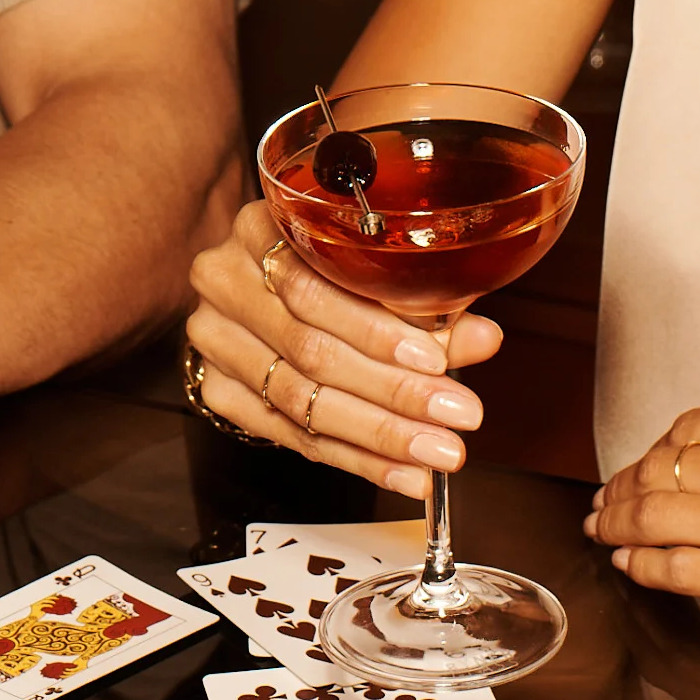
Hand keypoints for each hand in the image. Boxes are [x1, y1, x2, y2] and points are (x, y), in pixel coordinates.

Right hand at [185, 198, 503, 496]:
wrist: (252, 288)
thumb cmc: (321, 268)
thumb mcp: (369, 269)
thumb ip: (423, 301)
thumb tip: (483, 338)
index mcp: (259, 228)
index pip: (312, 285)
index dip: (375, 329)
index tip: (436, 360)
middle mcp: (225, 279)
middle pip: (309, 349)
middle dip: (392, 391)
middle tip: (455, 417)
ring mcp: (215, 339)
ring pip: (299, 399)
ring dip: (379, 434)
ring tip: (436, 453)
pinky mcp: (217, 390)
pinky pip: (291, 435)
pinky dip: (356, 458)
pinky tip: (402, 472)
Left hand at [586, 388, 699, 648]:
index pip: (683, 429)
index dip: (651, 453)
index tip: (638, 468)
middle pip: (658, 470)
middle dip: (623, 490)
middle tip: (605, 505)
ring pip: (653, 516)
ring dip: (619, 526)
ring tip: (606, 534)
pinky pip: (674, 570)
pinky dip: (642, 567)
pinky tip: (633, 567)